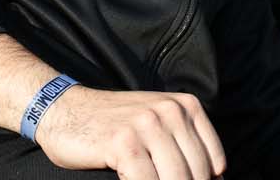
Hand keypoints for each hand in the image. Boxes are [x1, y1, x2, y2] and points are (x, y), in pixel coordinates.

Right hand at [34, 86, 225, 179]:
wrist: (65, 109)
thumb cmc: (114, 125)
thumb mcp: (158, 124)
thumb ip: (185, 147)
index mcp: (186, 106)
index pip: (215, 160)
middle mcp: (170, 111)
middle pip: (196, 173)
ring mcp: (147, 125)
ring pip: (175, 179)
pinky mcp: (124, 143)